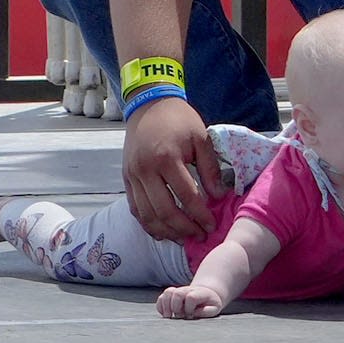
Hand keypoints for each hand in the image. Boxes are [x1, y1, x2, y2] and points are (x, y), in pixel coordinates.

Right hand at [120, 95, 220, 241]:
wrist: (148, 105)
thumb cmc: (178, 120)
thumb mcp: (201, 138)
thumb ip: (209, 169)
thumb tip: (218, 196)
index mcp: (166, 158)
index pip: (186, 196)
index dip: (201, 215)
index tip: (212, 225)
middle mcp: (145, 170)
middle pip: (164, 211)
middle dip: (184, 228)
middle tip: (200, 235)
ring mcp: (132, 175)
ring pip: (146, 214)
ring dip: (165, 231)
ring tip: (183, 238)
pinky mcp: (126, 178)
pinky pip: (135, 208)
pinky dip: (147, 223)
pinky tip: (162, 231)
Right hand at [156, 283, 225, 319]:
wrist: (205, 293)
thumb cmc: (210, 304)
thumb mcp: (215, 308)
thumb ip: (208, 311)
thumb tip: (194, 313)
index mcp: (199, 292)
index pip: (191, 297)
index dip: (189, 308)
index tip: (191, 315)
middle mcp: (186, 290)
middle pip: (177, 293)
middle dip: (176, 307)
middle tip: (180, 317)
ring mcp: (177, 291)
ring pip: (167, 293)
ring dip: (166, 306)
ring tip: (169, 317)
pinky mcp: (170, 296)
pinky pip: (161, 298)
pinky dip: (160, 306)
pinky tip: (165, 314)